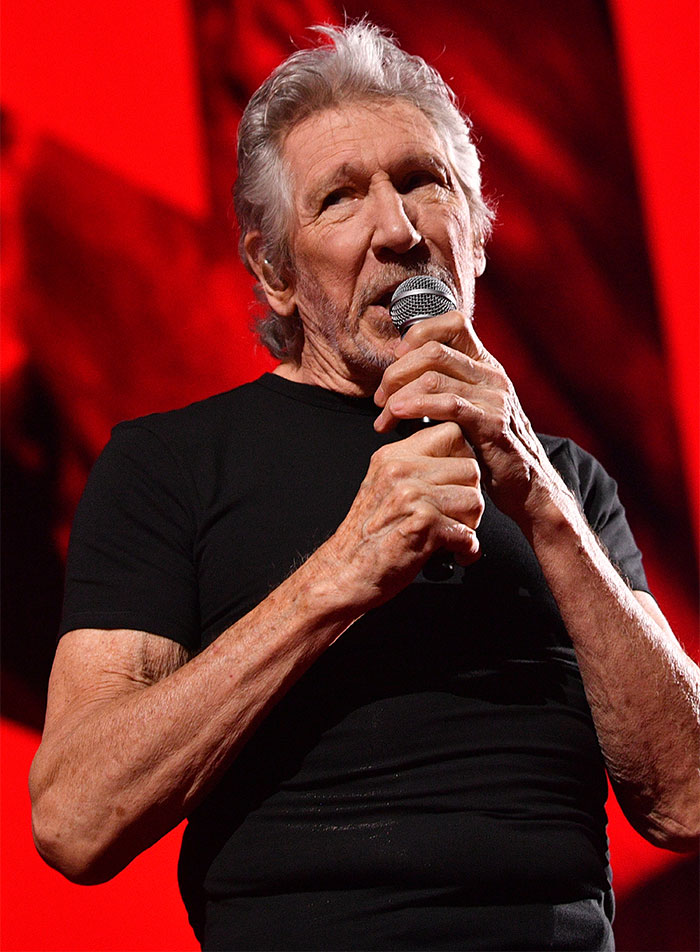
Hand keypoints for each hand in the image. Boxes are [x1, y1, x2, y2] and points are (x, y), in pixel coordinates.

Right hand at [323, 422, 482, 608]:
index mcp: (393, 457)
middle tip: (454, 516)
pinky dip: (466, 550)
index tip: (456, 481)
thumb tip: (457, 462)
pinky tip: (452, 554)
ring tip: (451, 535)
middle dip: (470, 497)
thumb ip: (415, 469)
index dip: (464, 458)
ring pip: (474, 500)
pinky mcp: (422, 525)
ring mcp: (412, 497)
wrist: (344, 571)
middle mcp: (401, 472)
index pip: (452, 433)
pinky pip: (467, 533)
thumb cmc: (367, 536)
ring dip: (470, 524)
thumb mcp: (382, 486)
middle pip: (470, 468)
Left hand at [373, 311, 566, 527]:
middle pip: (433, 350)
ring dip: (398, 395)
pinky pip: (449, 404)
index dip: (418, 334)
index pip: (453, 322)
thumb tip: (399, 373)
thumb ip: (444, 386)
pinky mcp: (492, 423)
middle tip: (379, 398)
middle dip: (396, 372)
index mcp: (485, 364)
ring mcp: (494, 397)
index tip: (396, 359)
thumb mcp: (468, 408)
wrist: (525, 483)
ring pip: (433, 377)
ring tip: (384, 414)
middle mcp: (492, 374)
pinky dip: (416, 406)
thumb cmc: (488, 448)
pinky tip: (398, 415)